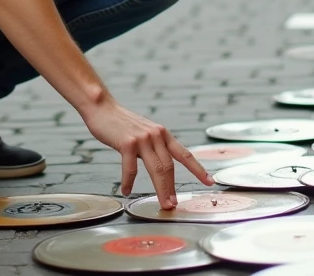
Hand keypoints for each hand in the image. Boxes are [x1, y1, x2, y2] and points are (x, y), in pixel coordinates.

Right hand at [82, 100, 212, 208]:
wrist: (103, 108)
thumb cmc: (122, 123)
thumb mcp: (144, 132)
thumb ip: (154, 147)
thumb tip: (161, 168)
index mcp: (163, 134)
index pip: (185, 154)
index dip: (198, 169)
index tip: (210, 181)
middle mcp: (156, 135)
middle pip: (169, 167)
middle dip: (173, 188)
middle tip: (174, 205)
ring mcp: (142, 139)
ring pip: (156, 169)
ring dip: (161, 190)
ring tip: (163, 204)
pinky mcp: (127, 143)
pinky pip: (131, 168)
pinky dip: (129, 182)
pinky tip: (126, 190)